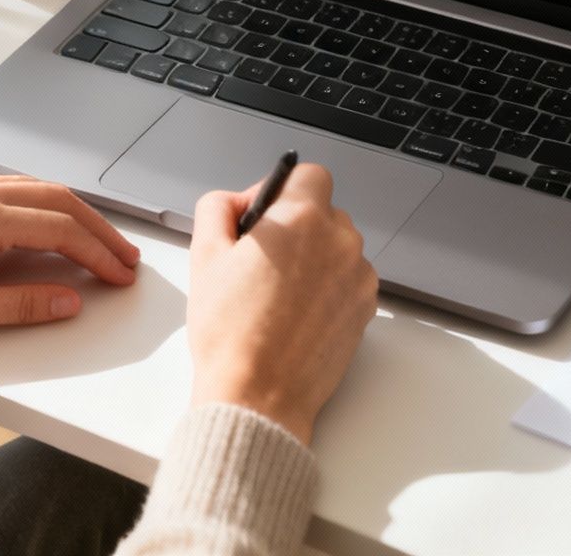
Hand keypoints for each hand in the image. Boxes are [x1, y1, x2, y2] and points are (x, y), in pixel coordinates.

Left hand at [0, 172, 140, 334]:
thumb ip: (19, 305)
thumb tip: (68, 300)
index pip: (62, 230)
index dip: (99, 255)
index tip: (120, 277)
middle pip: (59, 200)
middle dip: (99, 229)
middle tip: (123, 258)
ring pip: (36, 187)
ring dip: (73, 213)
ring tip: (95, 241)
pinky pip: (10, 185)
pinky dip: (43, 203)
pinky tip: (45, 223)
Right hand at [185, 163, 377, 445]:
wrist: (257, 396)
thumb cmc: (230, 333)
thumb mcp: (204, 256)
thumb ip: (218, 208)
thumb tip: (237, 201)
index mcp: (302, 219)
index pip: (310, 173)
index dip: (281, 190)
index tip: (263, 216)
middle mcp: (340, 242)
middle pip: (324, 211)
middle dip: (295, 227)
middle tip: (259, 261)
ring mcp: (358, 277)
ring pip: (336, 248)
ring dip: (312, 258)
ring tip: (275, 294)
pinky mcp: (366, 309)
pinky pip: (347, 281)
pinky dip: (326, 289)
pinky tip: (295, 314)